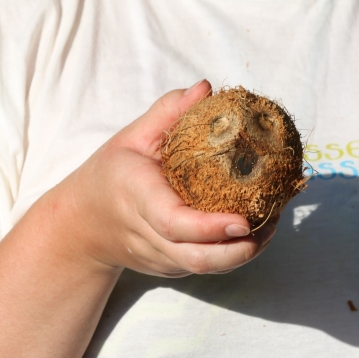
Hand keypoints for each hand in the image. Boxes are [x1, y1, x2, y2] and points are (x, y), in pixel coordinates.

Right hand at [57, 80, 276, 276]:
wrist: (84, 226)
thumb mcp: (131, 138)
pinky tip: (258, 229)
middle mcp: (149, 236)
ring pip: (207, 267)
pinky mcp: (172, 269)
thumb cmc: (112, 175)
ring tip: (274, 223)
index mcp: (137, 200)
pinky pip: (207, 264)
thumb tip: (206, 88)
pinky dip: (234, 251)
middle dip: (240, 250)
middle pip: (198, 259)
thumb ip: (167, 113)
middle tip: (274, 222)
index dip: (211, 228)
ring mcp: (162, 258)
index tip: (244, 221)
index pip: (174, 224)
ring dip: (246, 252)